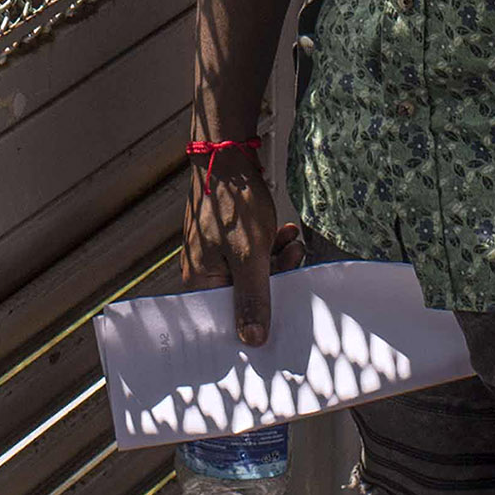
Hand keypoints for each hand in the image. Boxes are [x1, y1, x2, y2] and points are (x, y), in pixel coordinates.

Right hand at [178, 150, 296, 346]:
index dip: (254, 322)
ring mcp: (217, 253)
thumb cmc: (231, 201)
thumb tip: (253, 339)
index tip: (281, 322)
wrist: (228, 155)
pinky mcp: (230, 240)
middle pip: (244, 296)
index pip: (227, 318)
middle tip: (294, 265)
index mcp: (200, 279)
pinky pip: (254, 255)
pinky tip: (285, 234)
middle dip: (275, 280)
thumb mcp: (250, 254)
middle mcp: (204, 269)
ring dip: (278, 261)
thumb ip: (253, 297)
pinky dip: (272, 247)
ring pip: (254, 274)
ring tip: (292, 244)